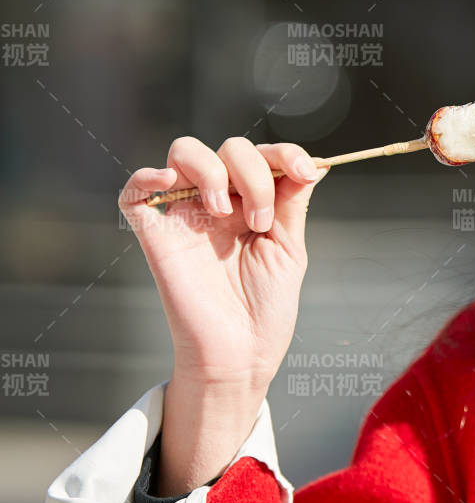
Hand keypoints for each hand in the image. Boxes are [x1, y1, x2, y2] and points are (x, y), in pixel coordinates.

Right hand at [118, 137, 326, 392]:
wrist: (239, 354)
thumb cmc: (264, 309)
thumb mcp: (288, 248)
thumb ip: (291, 203)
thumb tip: (312, 164)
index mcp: (252, 203)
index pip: (263, 155)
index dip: (285, 152)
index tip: (304, 171)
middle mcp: (218, 203)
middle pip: (228, 148)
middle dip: (254, 174)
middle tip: (260, 222)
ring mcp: (184, 216)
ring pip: (185, 153)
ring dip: (214, 171)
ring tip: (225, 214)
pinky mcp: (154, 235)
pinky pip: (134, 192)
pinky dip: (147, 176)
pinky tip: (168, 181)